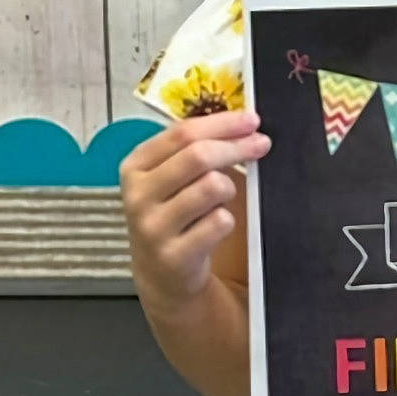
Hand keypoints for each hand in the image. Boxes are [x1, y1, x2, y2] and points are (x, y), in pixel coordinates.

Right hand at [119, 108, 268, 311]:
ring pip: (211, 186)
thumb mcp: (171, 179)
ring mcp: (153, 227)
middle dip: (236, 147)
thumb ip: (195, 150)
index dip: (222, 123)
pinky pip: (219, 222)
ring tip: (223, 197)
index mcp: (135, 166)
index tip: (251, 120)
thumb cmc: (173, 215)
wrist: (162, 274)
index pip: (182, 133)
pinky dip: (227, 219)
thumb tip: (243, 125)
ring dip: (229, 187)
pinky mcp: (174, 255)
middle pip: (198, 155)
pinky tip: (216, 225)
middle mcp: (139, 195)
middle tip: (261, 145)